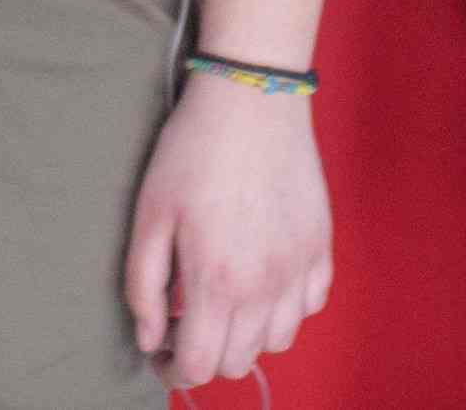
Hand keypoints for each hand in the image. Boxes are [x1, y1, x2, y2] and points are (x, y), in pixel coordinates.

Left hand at [123, 73, 330, 389]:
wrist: (252, 97)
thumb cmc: (193, 151)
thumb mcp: (149, 214)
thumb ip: (144, 286)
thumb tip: (149, 338)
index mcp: (218, 282)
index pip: (200, 365)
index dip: (173, 369)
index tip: (160, 351)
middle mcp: (266, 286)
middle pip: (239, 361)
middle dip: (208, 354)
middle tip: (186, 323)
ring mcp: (300, 266)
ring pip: (278, 340)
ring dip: (248, 335)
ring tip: (226, 301)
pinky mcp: (321, 244)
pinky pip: (311, 303)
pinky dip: (287, 306)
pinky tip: (264, 279)